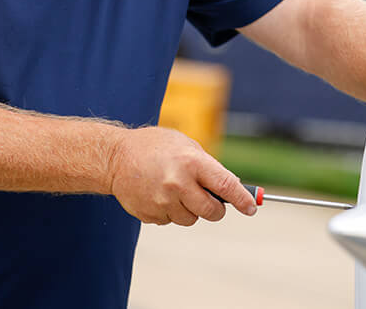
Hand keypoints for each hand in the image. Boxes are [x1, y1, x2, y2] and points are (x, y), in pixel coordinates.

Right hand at [107, 126, 256, 225]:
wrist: (115, 157)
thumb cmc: (155, 147)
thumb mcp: (185, 145)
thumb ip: (208, 166)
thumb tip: (233, 188)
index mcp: (191, 162)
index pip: (226, 186)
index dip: (242, 200)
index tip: (251, 208)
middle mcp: (178, 184)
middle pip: (212, 211)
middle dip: (216, 208)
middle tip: (210, 199)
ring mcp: (162, 202)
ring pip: (191, 219)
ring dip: (190, 209)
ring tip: (175, 189)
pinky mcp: (150, 215)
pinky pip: (171, 220)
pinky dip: (170, 211)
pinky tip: (158, 193)